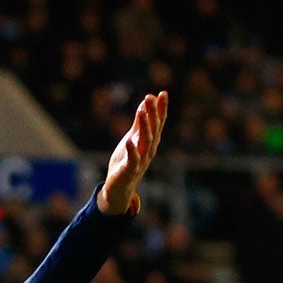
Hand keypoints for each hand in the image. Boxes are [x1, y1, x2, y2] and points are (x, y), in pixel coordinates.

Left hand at [98, 91, 167, 215]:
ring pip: (145, 142)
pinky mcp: (130, 171)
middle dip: (153, 113)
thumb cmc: (127, 162)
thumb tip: (146, 102)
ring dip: (144, 126)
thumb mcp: (133, 139)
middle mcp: (149, 150)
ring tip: (141, 111)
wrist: (119, 189)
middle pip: (153, 129)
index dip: (161, 109)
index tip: (163, 93)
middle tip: (150, 97)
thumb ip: (139, 122)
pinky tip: (129, 140)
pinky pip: (133, 160)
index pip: (158, 123)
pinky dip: (132, 150)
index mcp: (150, 142)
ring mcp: (141, 160)